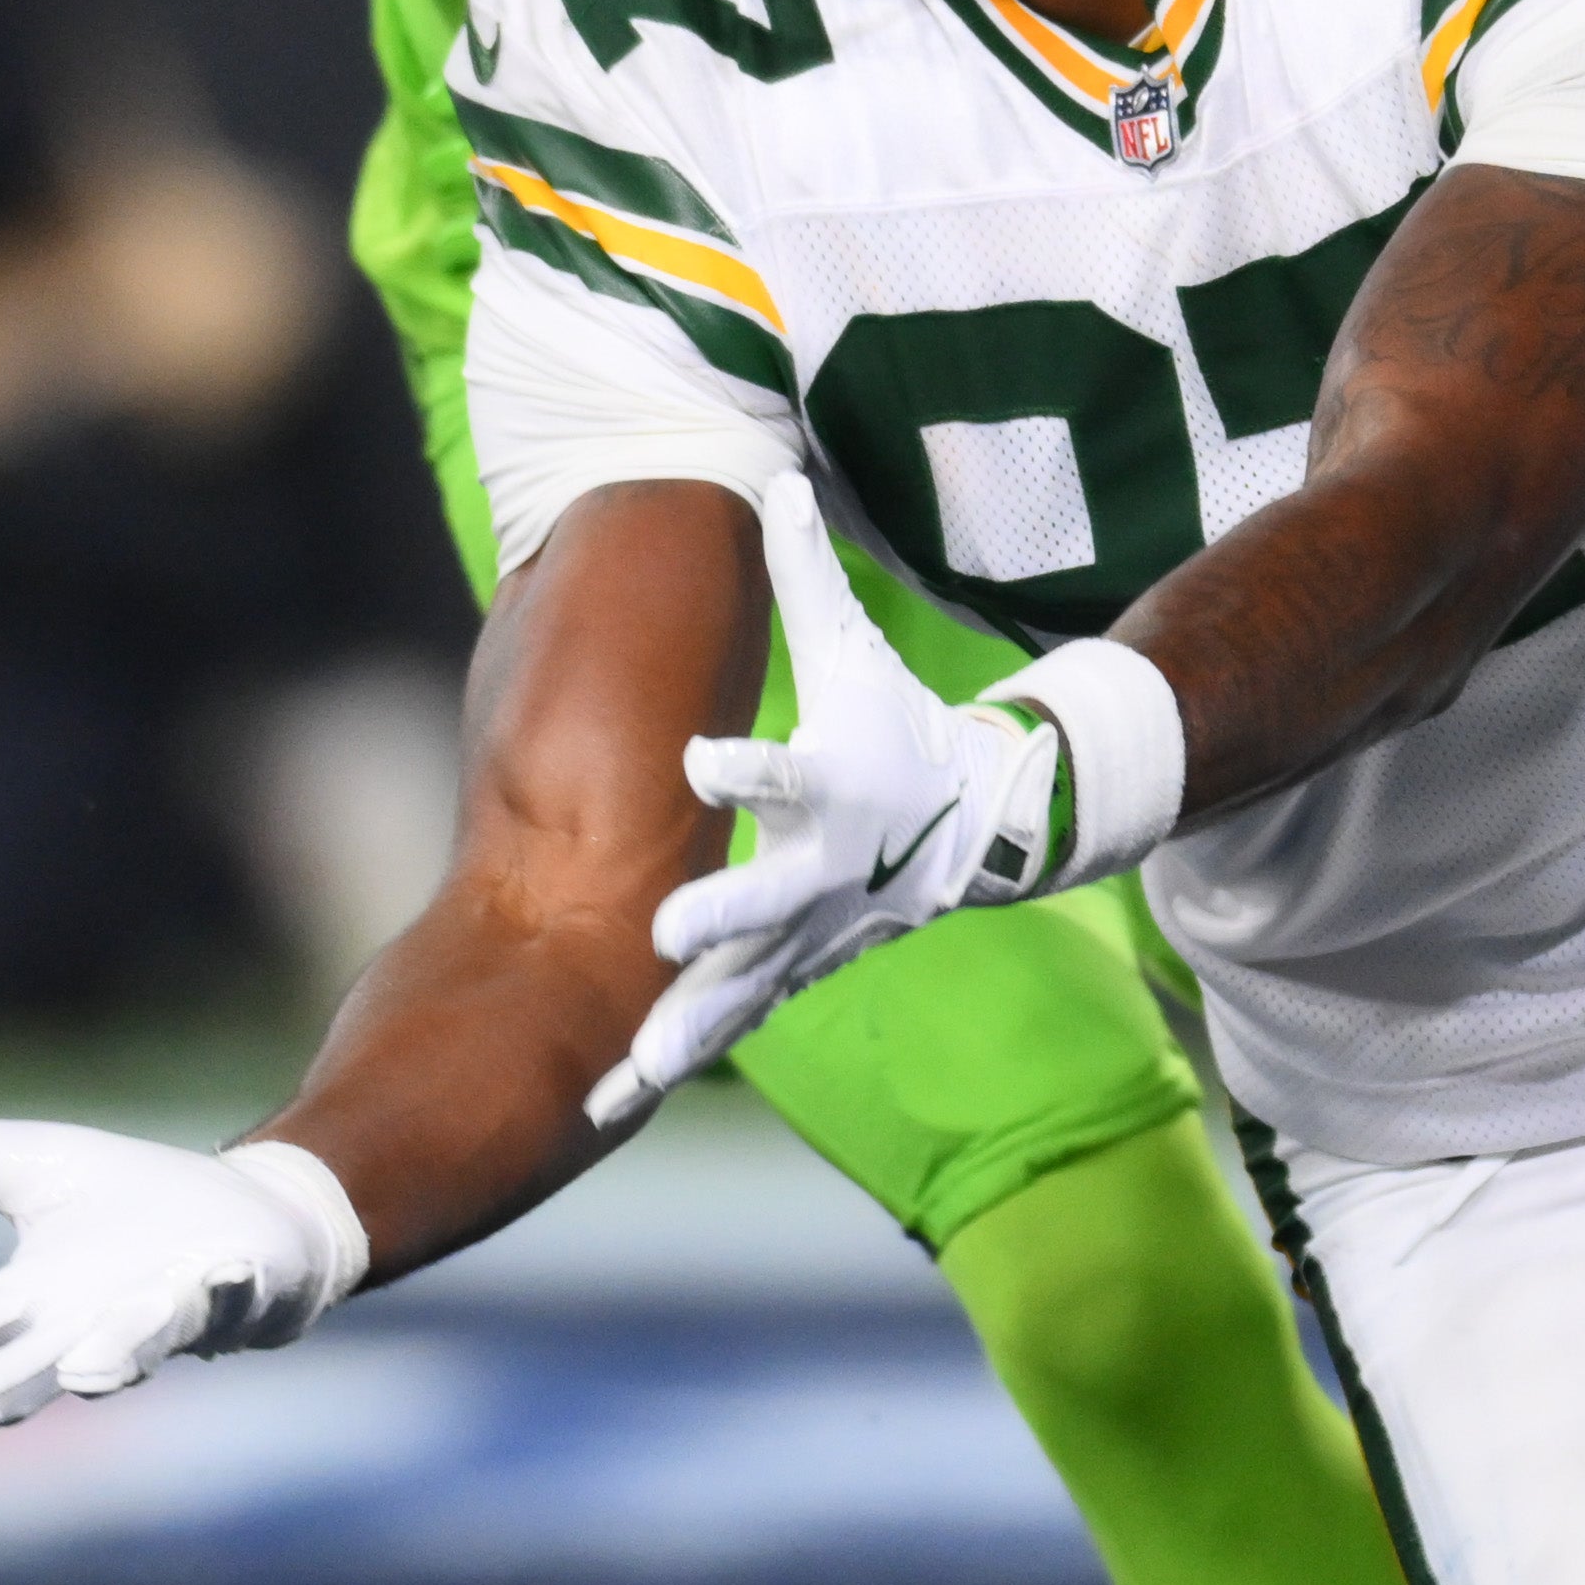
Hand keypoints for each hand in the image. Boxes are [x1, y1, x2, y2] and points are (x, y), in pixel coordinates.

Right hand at [0, 1109, 365, 1456]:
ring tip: (82, 1372)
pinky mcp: (235, 1294)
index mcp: (35, 1300)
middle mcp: (93, 1326)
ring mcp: (166, 1318)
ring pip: (133, 1347)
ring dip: (110, 1358)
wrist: (250, 1219)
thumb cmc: (131, 1204)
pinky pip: (226, 1298)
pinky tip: (217, 1274)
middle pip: (26, 1370)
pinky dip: (218, 1291)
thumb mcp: (25, 1163)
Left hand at [589, 475, 1098, 1133]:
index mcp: (830, 786)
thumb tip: (772, 481)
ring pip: (741, 992)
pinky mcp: (793, 974)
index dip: (746, 767)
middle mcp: (820, 870)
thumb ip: (806, 580)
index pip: (787, 772)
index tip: (699, 763)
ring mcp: (810, 935)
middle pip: (766, 903)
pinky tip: (606, 1103)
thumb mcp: (858, 657)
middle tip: (663, 942)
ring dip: (683, 1035)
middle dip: (717, 927)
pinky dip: (673, 1061)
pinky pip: (728, 1023)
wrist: (977, 830)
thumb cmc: (900, 729)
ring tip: (621, 1081)